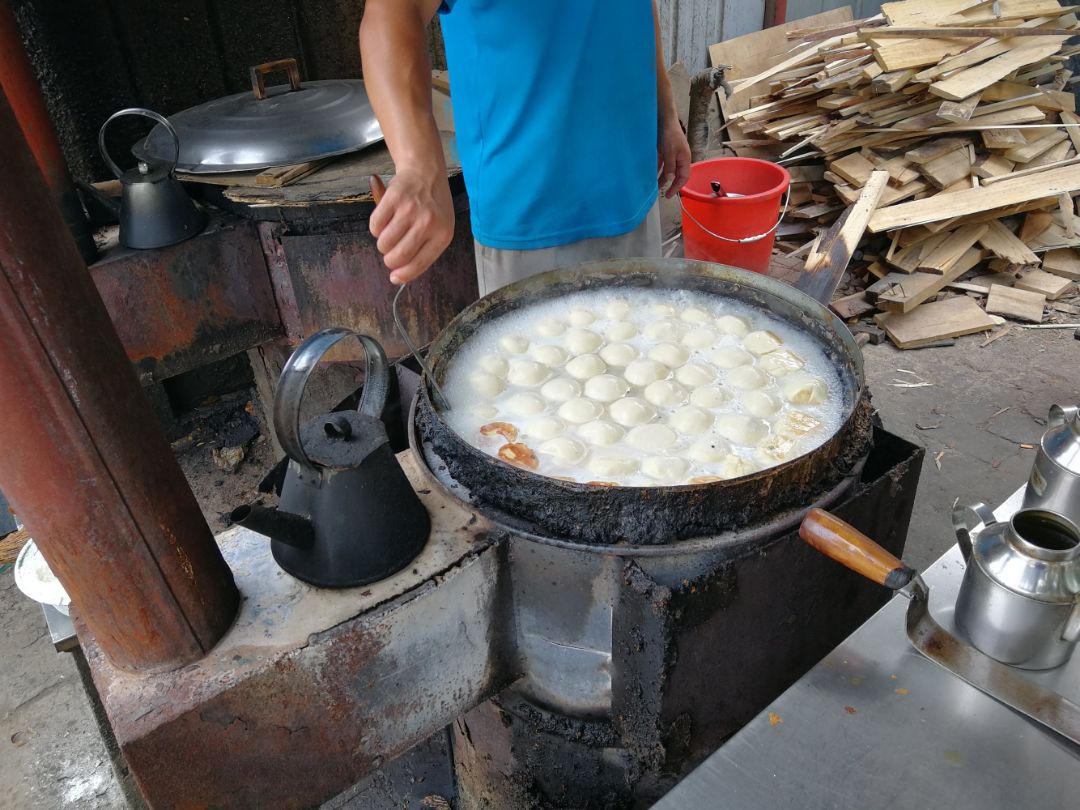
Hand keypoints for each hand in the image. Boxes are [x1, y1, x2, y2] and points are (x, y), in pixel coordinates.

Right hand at [369, 167, 454, 283]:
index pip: (420, 263)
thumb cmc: (433, 206)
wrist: (426, 173)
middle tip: (390, 254)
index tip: (394, 278)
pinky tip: (385, 220)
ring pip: (384, 243)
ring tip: (390, 234)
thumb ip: (424, 251)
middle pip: (399, 256)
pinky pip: (375, 226)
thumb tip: (398, 277)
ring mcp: (410, 210)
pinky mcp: (393, 198)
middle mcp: (428, 223)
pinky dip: (376, 228)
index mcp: (443, 234)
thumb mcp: (440, 228)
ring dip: (383, 244)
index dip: (404, 275)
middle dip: (390, 260)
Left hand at [657, 114, 691, 198]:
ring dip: (662, 179)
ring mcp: (672, 155)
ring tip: (655, 187)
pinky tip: (652, 175)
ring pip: (668, 170)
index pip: (683, 177)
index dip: (677, 187)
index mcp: (685, 159)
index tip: (669, 195)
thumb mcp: (670, 152)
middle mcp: (680, 158)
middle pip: (676, 175)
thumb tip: (670, 179)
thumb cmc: (670, 134)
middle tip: (663, 194)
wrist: (664, 119)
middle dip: (670, 185)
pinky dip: (658, 170)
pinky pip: (662, 164)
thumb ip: (670, 166)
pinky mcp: (665, 151)